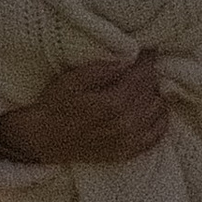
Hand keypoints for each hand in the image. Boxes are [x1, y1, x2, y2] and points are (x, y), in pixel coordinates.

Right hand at [0, 52, 167, 168]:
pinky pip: (157, 134)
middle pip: (153, 91)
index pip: (143, 76)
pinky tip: (148, 108)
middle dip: (149, 75)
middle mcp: (126, 124)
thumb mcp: (72, 80)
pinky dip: (159, 118)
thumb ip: (102, 69)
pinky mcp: (128, 152)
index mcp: (113, 104)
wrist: (43, 139)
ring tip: (141, 86)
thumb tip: (128, 59)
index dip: (147, 59)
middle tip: (141, 67)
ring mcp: (129, 140)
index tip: (148, 49)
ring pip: (158, 109)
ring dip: (153, 95)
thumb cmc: (55, 106)